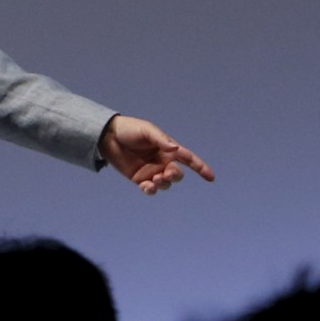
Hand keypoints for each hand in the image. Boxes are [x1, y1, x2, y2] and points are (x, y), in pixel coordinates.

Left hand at [100, 115, 214, 194]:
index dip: (201, 168)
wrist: (108, 137)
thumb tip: (175, 149)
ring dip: (163, 184)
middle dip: (175, 176)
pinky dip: (151, 190)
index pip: (188, 159)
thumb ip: (161, 140)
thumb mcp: (147, 131)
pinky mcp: (139, 179)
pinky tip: (147, 186)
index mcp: (168, 149)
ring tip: (154, 179)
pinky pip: (150, 189)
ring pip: (165, 184)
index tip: (211, 177)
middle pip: (178, 175)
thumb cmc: (130, 130)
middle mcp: (162, 162)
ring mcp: (151, 171)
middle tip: (166, 173)